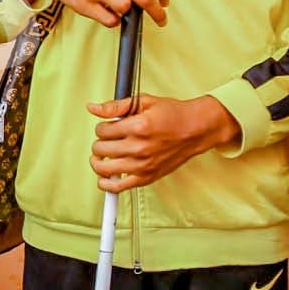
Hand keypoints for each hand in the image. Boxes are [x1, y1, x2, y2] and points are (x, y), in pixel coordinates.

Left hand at [89, 94, 240, 192]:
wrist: (196, 130)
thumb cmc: (173, 115)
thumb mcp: (144, 102)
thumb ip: (116, 106)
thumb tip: (92, 108)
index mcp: (138, 126)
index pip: (102, 131)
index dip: (102, 127)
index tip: (108, 127)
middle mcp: (139, 147)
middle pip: (100, 149)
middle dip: (100, 142)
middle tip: (108, 139)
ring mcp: (143, 165)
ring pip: (103, 168)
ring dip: (98, 161)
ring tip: (102, 156)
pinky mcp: (147, 177)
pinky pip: (118, 187)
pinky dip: (105, 183)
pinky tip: (104, 176)